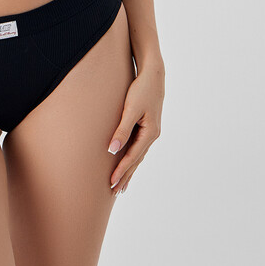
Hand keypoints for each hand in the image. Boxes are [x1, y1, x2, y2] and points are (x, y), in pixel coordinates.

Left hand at [108, 61, 164, 194]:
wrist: (153, 74)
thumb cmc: (141, 89)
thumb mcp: (130, 109)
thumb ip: (122, 130)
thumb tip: (112, 150)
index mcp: (150, 133)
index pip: (132, 157)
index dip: (121, 170)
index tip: (111, 183)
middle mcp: (152, 135)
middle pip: (137, 160)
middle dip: (126, 175)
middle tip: (115, 191)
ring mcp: (151, 131)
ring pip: (138, 155)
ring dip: (129, 169)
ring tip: (121, 183)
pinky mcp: (147, 126)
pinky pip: (138, 147)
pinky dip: (132, 157)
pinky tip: (128, 161)